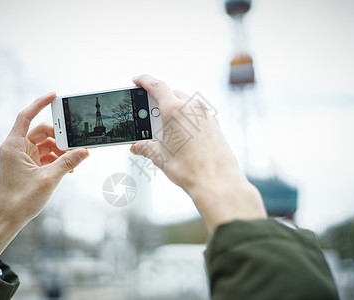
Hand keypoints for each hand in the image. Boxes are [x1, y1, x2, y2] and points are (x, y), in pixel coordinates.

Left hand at [0, 92, 88, 267]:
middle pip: (41, 132)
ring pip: (45, 146)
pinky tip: (69, 168)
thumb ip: (68, 163)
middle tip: (77, 142)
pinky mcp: (27, 167)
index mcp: (14, 146)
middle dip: (60, 137)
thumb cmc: (20, 200)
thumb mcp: (49, 179)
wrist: (7, 220)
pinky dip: (57, 160)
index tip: (54, 96)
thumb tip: (85, 152)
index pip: (26, 117)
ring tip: (75, 159)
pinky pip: (45, 157)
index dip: (40, 104)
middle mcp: (17, 148)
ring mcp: (22, 158)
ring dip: (61, 151)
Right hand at [130, 75, 265, 231]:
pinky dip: (186, 120)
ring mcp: (206, 115)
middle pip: (171, 95)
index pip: (156, 86)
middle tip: (148, 116)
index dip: (143, 81)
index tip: (137, 80)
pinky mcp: (214, 125)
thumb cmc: (189, 168)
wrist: (217, 182)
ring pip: (185, 105)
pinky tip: (181, 138)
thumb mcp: (160, 157)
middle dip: (158, 102)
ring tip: (164, 131)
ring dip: (173, 111)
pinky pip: (196, 115)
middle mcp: (192, 108)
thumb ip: (145, 147)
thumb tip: (137, 146)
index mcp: (175, 110)